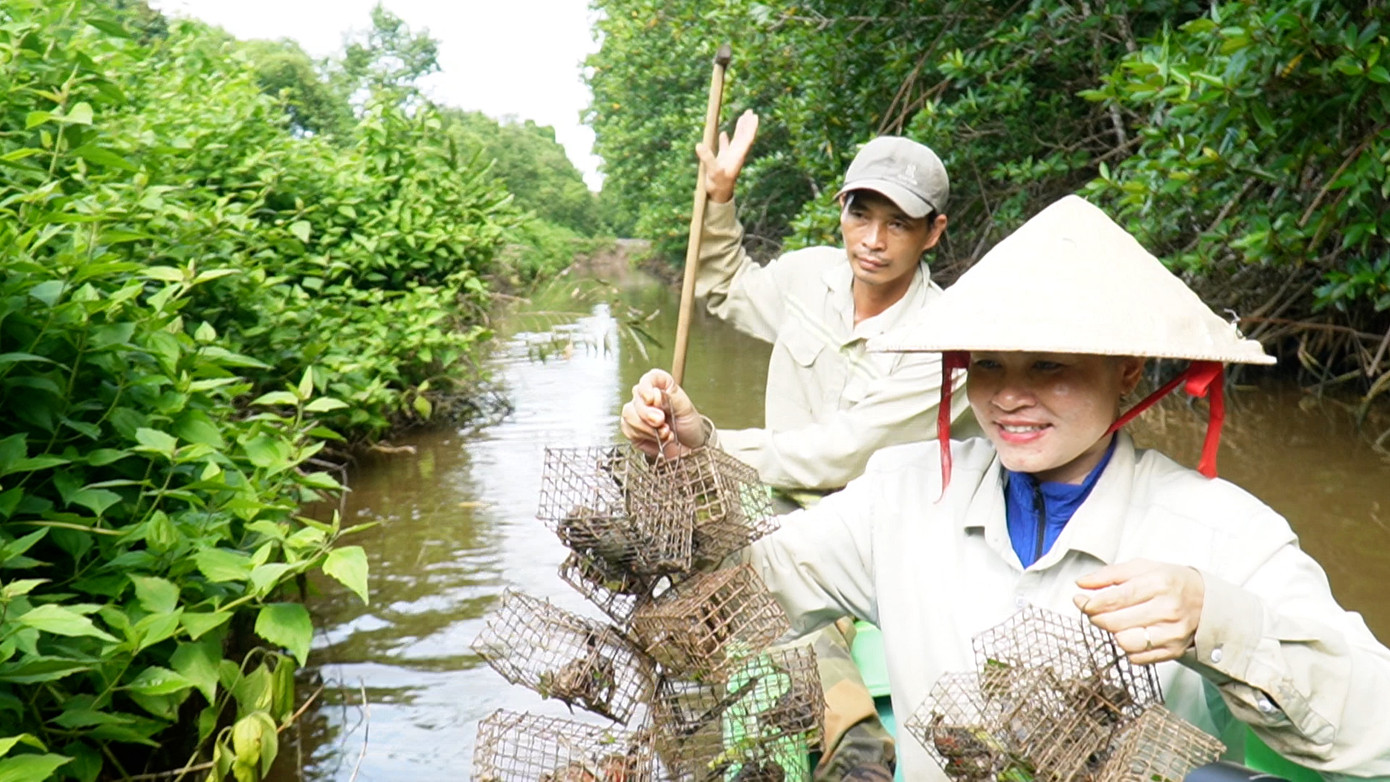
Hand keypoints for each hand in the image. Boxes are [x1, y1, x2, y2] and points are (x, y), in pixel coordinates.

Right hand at [619, 369, 706, 458]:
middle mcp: (645, 398)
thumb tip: (655, 394)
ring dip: (647, 428)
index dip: (646, 387)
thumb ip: (670, 399)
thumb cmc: (688, 423)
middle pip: (636, 399)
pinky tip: (657, 439)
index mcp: (660, 386)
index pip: (648, 379)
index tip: (650, 399)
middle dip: (648, 414)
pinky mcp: (632, 429)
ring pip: (629, 415)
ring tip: (665, 433)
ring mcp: (637, 413)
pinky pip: (628, 430)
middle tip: (661, 422)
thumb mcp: (685, 408)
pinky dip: (644, 436)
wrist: (688, 445)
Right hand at [695, 110, 758, 202]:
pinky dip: (726, 139)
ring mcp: (730, 157)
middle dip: (747, 124)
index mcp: (738, 156)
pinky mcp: (723, 161)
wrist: (719, 195)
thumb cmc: (719, 185)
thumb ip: (707, 158)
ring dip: (740, 128)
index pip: (747, 139)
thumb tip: (699, 145)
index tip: (753, 117)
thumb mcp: (713, 171)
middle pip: (744, 136)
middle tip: (750, 111)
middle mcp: (736, 155)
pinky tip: (724, 133)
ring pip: (737, 140)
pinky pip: (726, 147)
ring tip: (743, 116)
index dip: (750, 127)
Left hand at [1073, 559, 1204, 664]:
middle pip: (1116, 623)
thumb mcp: (1142, 567)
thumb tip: (1081, 584)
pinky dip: (1128, 647)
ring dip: (1113, 633)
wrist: (1207, 601)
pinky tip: (1132, 633)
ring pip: (1125, 643)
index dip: (1091, 602)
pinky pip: (1137, 657)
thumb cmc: (1170, 581)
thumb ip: (1109, 574)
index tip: (1079, 600)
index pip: (1115, 598)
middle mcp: (1167, 610)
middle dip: (1096, 617)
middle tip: (1093, 610)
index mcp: (1159, 584)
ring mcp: (1172, 633)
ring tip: (1116, 622)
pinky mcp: (1173, 650)